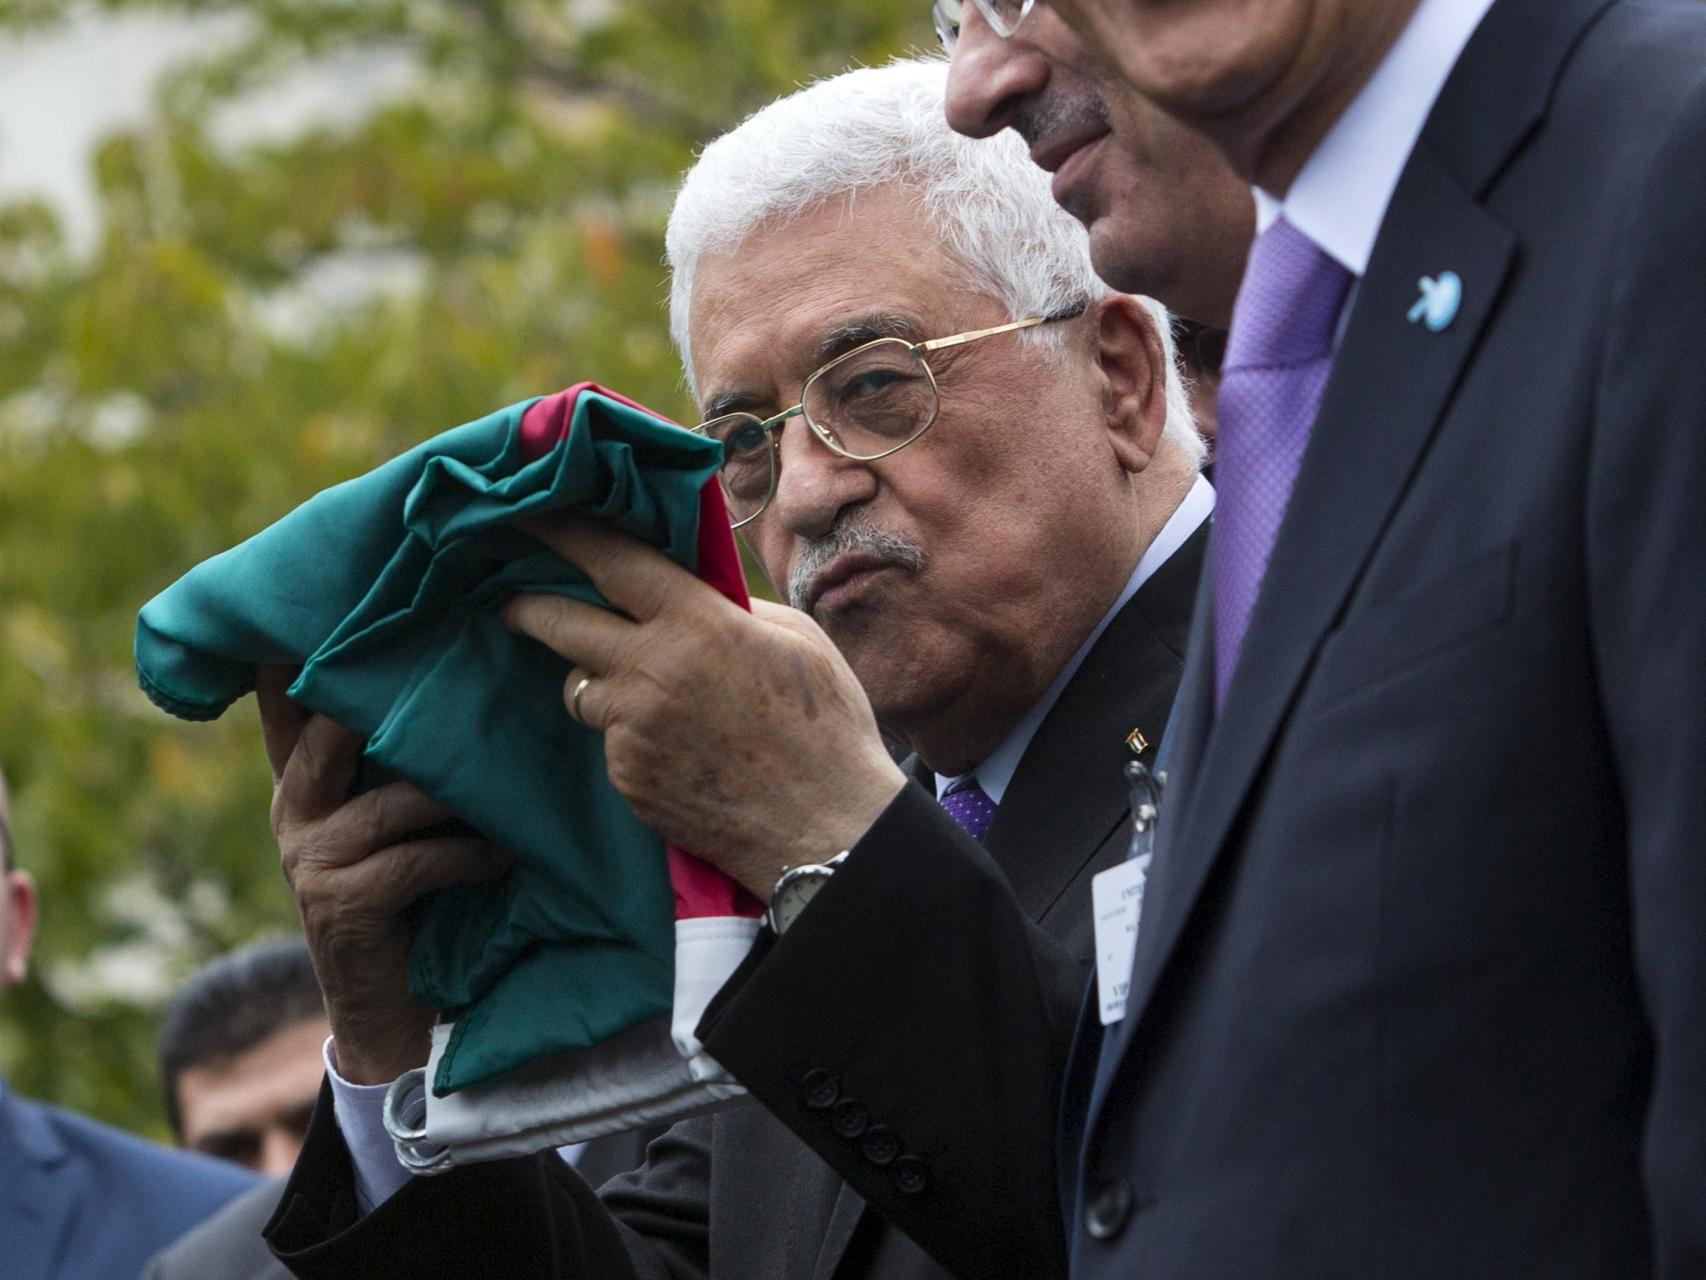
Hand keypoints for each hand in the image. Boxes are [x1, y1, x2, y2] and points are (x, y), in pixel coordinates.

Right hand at [256, 667, 511, 1084]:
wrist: (393, 1011)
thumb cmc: (416, 898)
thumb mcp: (403, 820)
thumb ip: (406, 762)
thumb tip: (467, 675)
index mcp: (304, 779)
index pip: (291, 700)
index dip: (306, 650)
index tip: (346, 596)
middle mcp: (294, 808)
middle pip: (333, 729)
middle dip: (389, 697)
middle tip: (452, 663)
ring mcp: (310, 857)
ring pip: (394, 799)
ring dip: (460, 794)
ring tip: (510, 787)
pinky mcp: (341, 902)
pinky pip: (417, 858)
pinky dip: (469, 855)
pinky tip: (504, 858)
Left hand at [503, 514, 906, 899]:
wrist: (825, 829)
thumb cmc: (827, 729)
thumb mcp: (798, 641)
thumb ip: (735, 609)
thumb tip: (694, 594)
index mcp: (698, 624)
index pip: (612, 562)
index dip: (565, 533)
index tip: (532, 517)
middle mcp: (651, 671)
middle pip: (559, 624)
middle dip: (527, 607)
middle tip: (513, 601)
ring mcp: (633, 729)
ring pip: (582, 689)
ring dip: (599, 683)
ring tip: (648, 697)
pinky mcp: (628, 778)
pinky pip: (612, 742)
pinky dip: (631, 739)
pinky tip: (679, 752)